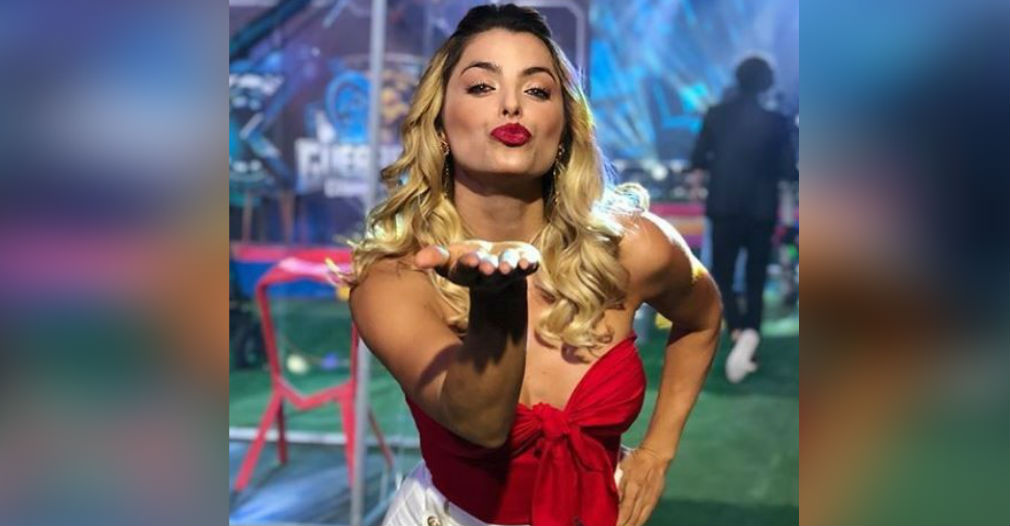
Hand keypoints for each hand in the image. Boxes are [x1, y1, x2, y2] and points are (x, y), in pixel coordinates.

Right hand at [413, 240, 539, 290]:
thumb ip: (435, 257)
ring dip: (507, 267)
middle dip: (488, 269)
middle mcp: (488, 277)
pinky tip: (529, 263)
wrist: (497, 266)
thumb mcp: (449, 257)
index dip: (468, 265)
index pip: (465, 271)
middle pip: (488, 273)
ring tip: (505, 266)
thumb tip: (418, 260)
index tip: (471, 259)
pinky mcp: (526, 266)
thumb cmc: (467, 260)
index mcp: (467, 274)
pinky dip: (528, 264)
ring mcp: (508, 272)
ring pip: (508, 270)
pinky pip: (528, 266)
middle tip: (488, 267)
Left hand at [616, 447, 671, 525]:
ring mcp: (650, 497)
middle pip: (633, 515)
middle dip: (625, 525)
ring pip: (641, 516)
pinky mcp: (655, 497)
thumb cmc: (636, 458)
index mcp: (633, 486)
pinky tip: (637, 524)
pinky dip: (641, 520)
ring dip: (633, 525)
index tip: (614, 525)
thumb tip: (613, 498)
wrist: (656, 455)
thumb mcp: (622, 467)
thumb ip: (618, 483)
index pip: (626, 508)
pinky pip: (648, 512)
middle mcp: (643, 494)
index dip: (620, 519)